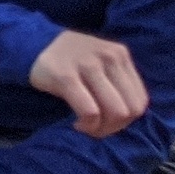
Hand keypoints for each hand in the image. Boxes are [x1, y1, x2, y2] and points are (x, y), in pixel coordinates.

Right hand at [31, 27, 149, 138]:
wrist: (34, 44)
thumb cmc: (72, 60)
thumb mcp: (102, 62)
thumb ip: (118, 81)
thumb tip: (128, 117)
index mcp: (120, 55)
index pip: (140, 101)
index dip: (127, 121)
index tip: (107, 122)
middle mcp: (109, 57)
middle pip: (129, 110)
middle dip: (113, 128)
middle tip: (96, 128)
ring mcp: (88, 65)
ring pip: (113, 112)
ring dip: (100, 129)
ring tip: (86, 126)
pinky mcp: (66, 76)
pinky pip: (89, 111)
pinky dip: (87, 125)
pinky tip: (77, 123)